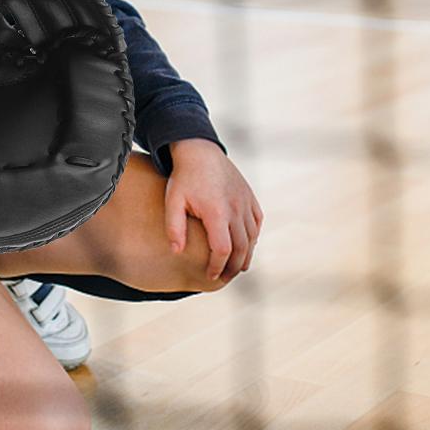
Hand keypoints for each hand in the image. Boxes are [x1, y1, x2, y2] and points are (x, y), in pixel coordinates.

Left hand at [164, 139, 262, 281]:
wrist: (200, 151)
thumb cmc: (184, 177)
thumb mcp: (173, 200)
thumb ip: (174, 227)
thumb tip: (177, 252)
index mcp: (217, 212)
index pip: (223, 249)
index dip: (218, 266)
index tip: (211, 276)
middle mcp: (236, 209)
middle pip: (241, 248)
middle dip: (234, 267)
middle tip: (225, 278)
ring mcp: (245, 202)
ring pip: (252, 237)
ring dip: (246, 255)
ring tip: (236, 268)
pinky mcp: (250, 197)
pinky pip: (257, 223)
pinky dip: (253, 238)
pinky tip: (245, 246)